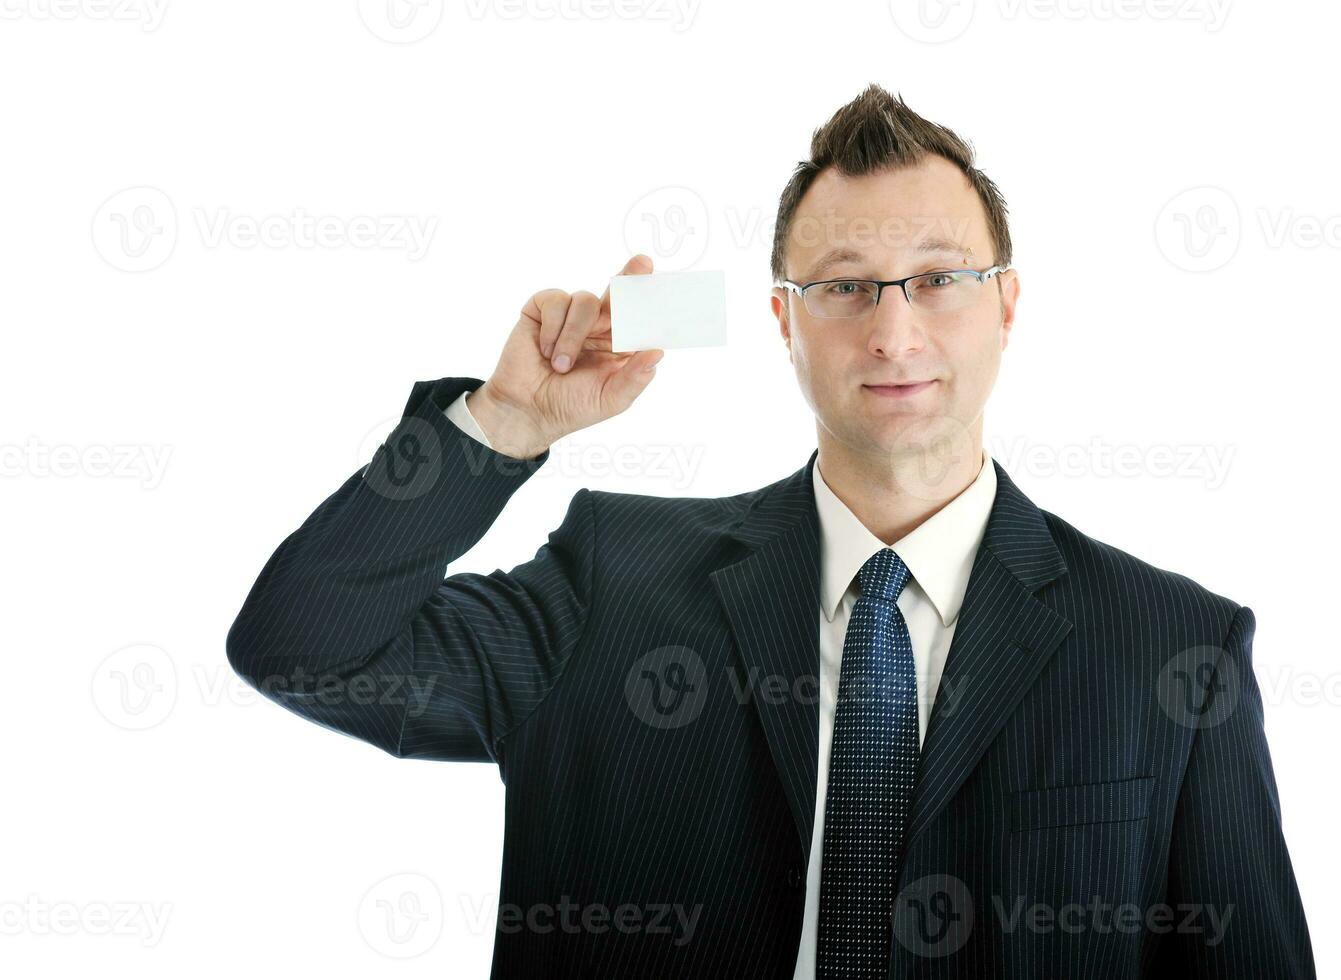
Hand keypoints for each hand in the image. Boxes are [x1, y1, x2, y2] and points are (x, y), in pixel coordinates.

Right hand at [466, 254, 663, 457]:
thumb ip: (635, 378)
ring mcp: (570, 316)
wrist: (526, 410)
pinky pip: (555, 301)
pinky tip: (544, 350)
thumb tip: (657, 352)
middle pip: (617, 293)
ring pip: (584, 300)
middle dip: (631, 275)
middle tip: (643, 262)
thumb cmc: (570, 406)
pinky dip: (552, 328)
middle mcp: (597, 326)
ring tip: (560, 365)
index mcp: (618, 345)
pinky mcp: (542, 311)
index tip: (661, 285)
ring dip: (574, 335)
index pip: (638, 317)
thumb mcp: (610, 399)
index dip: (648, 300)